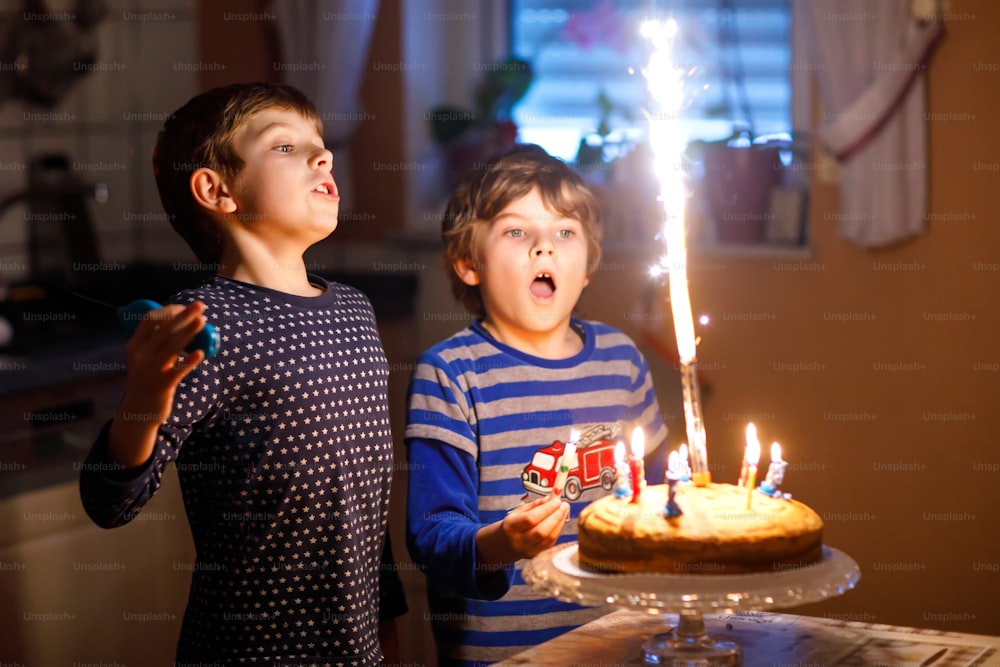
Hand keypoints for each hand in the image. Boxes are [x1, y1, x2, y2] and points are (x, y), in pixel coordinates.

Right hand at [121, 302, 207, 418]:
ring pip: (172, 347)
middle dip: (183, 315)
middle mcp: (140, 355)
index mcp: (135, 345)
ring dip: (189, 332)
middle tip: (200, 305)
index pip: (149, 320)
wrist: (138, 410)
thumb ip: (156, 340)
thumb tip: (182, 319)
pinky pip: (178, 371)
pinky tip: (201, 353)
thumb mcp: (144, 357)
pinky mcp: (162, 385)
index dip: (168, 310)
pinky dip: (189, 361)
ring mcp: (151, 370)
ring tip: (203, 321)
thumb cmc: (148, 378)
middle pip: (164, 330)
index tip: (184, 307)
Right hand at [500, 493, 568, 559]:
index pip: (531, 519)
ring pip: (549, 538)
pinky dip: (558, 529)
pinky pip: (551, 542)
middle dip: (556, 516)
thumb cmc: (513, 525)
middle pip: (542, 531)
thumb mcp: (518, 511)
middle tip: (564, 504)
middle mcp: (519, 541)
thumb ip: (535, 505)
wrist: (506, 545)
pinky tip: (560, 520)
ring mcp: (529, 550)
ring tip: (564, 510)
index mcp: (511, 527)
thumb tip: (552, 498)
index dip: (546, 509)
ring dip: (560, 522)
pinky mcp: (537, 554)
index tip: (557, 499)